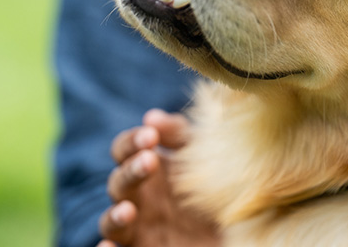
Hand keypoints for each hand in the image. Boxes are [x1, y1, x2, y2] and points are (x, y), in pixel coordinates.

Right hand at [97, 109, 219, 246]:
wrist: (237, 230)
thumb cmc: (217, 187)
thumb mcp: (204, 156)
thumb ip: (180, 134)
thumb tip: (151, 117)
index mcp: (149, 169)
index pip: (125, 150)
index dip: (132, 141)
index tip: (151, 136)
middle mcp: (138, 199)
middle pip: (118, 182)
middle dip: (131, 171)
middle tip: (150, 161)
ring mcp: (138, 229)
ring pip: (110, 222)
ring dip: (115, 215)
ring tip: (128, 210)